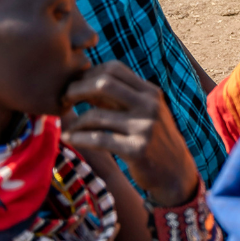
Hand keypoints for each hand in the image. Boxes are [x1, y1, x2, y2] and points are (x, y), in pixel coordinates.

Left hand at [61, 63, 199, 206]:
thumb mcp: (143, 113)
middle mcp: (150, 106)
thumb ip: (118, 98)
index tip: (75, 86)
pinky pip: (98, 139)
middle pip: (104, 83)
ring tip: (68, 128)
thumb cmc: (152, 139)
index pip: (114, 68)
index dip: (88, 74)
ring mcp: (145, 127)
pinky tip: (69, 139)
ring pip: (95, 115)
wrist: (175, 172)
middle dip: (76, 90)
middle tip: (64, 101)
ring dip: (75, 121)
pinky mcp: (137, 150)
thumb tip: (83, 81)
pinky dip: (78, 138)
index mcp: (150, 92)